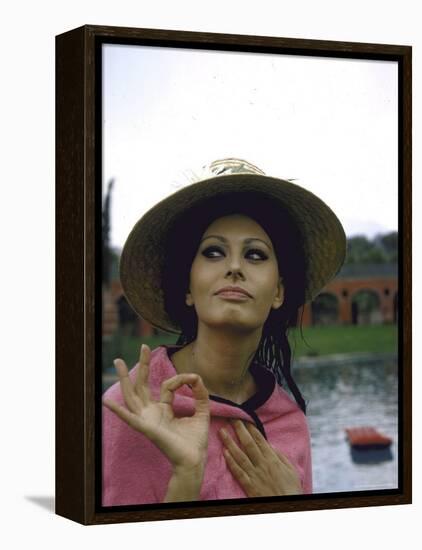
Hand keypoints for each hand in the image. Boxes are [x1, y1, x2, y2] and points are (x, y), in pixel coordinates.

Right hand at [103, 344, 209, 472]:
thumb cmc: (196, 440)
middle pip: (142, 385)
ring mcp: (147, 420)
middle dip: (142, 366)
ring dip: (124, 379)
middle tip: (143, 346)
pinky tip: (107, 401)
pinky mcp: (146, 428)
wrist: (194, 459)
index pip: (166, 386)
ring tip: (117, 362)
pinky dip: (118, 410)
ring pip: (132, 396)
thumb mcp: (202, 411)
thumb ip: (200, 393)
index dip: (180, 379)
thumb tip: (196, 376)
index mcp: (163, 409)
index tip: (194, 378)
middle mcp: (152, 413)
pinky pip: (129, 418)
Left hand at [219, 420, 302, 496]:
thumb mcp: (291, 470)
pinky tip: (224, 452)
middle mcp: (262, 464)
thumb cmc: (291, 489)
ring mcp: (254, 474)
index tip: (244, 418)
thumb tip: (270, 445)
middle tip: (231, 417)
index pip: (259, 440)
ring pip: (240, 455)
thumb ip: (280, 456)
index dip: (251, 428)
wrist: (286, 507)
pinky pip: (238, 472)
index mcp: (272, 459)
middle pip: (248, 443)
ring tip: (222, 432)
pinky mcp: (249, 485)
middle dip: (239, 429)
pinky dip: (231, 462)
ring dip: (230, 442)